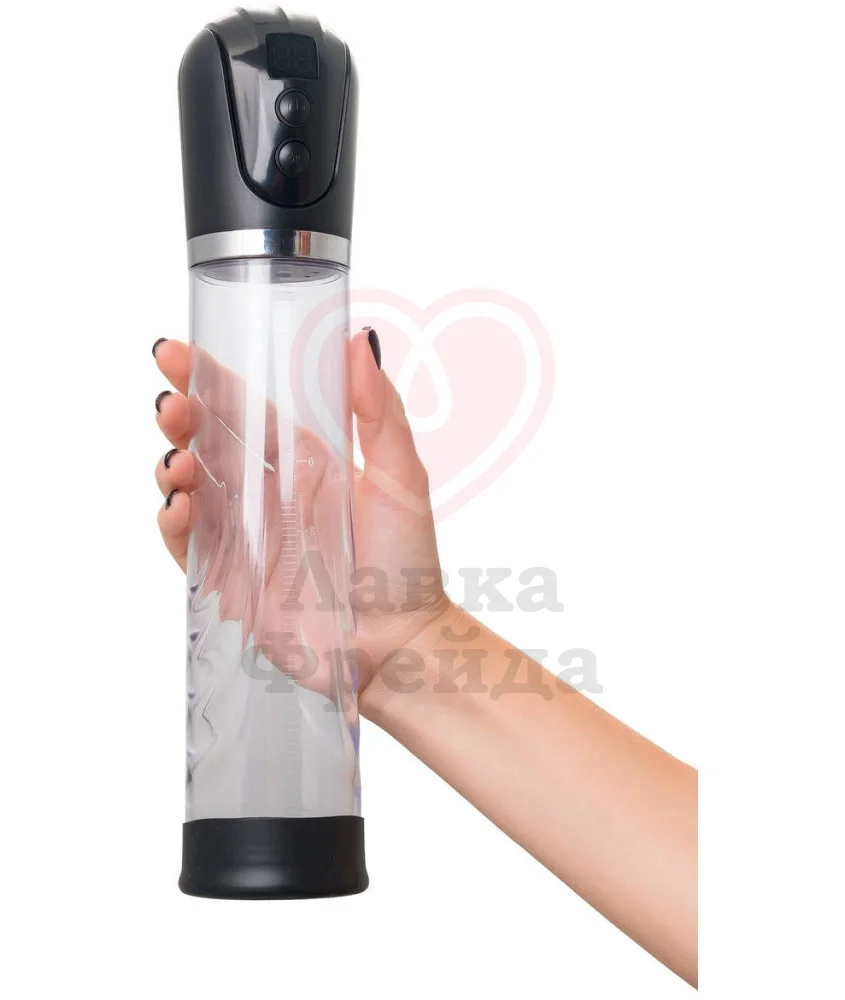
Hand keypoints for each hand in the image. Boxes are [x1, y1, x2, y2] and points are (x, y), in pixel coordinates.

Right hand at [153, 330, 452, 713]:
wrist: (400, 644)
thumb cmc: (408, 562)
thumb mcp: (403, 477)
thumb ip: (379, 411)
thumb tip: (358, 339)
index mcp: (303, 460)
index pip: (247, 408)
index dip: (209, 379)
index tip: (178, 352)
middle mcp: (268, 492)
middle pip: (208, 441)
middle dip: (181, 415)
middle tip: (169, 400)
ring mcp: (246, 535)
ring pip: (190, 487)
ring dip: (172, 465)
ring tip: (178, 460)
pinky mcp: (231, 579)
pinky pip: (188, 545)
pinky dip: (174, 523)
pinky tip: (181, 506)